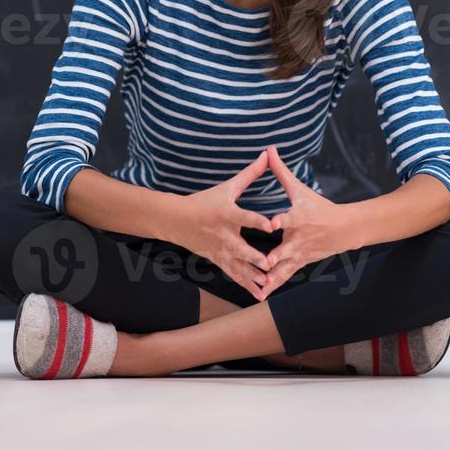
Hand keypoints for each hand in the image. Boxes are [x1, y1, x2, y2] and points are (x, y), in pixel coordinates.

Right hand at [172, 150, 275, 300]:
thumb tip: (266, 155)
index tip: (272, 225)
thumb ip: (249, 174)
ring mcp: (219, 250)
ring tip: (267, 285)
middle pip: (240, 248)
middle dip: (255, 258)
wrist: (177, 220)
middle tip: (270, 264)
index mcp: (227, 214)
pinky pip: (233, 274)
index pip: (244, 217)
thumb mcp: (227, 187)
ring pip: (238, 266)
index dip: (258, 221)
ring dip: (252, 276)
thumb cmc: (205, 201)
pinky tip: (259, 293)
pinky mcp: (218, 260)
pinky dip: (246, 284)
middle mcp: (223, 234)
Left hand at [258, 145, 349, 300]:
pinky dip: (274, 285)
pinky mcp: (300, 263)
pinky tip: (260, 294)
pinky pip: (285, 275)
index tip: (271, 224)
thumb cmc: (319, 206)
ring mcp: (300, 253)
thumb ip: (281, 171)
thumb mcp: (300, 188)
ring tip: (259, 287)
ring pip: (284, 267)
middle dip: (275, 256)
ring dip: (272, 277)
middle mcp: (299, 238)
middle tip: (264, 263)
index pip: (288, 218)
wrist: (344, 229)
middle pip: (286, 248)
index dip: (280, 220)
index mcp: (298, 218)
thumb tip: (269, 150)